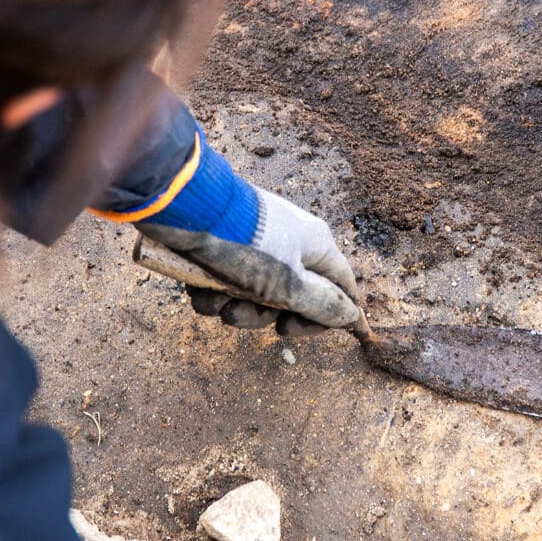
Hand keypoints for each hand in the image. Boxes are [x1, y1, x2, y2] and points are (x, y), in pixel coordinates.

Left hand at [137, 187, 359, 336]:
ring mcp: (260, 242)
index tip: (291, 331)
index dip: (324, 316)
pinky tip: (199, 289)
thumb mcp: (290, 286)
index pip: (341, 288)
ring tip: (215, 302)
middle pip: (290, 296)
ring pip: (255, 291)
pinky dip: (214, 291)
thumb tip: (352, 317)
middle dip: (261, 314)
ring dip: (233, 305)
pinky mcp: (229, 243)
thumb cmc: (248, 247)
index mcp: (317, 245)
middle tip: (240, 316)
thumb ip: (323, 306)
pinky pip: (229, 279)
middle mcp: (292, 241)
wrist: (189, 209)